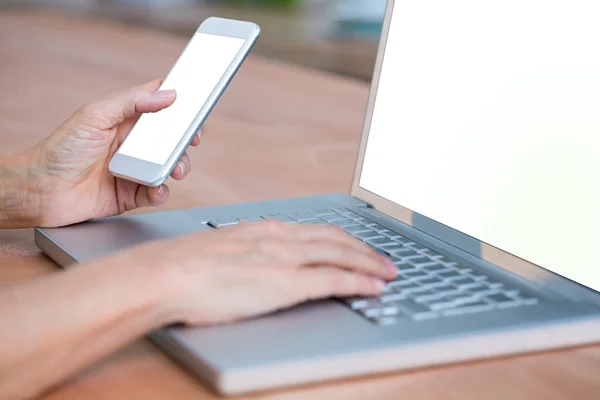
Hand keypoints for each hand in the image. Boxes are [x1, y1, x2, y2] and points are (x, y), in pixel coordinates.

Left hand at [28, 79, 201, 226]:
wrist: (40, 190)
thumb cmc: (60, 150)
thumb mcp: (95, 115)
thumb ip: (132, 101)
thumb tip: (167, 95)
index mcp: (124, 121)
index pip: (159, 108)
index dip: (179, 107)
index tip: (195, 108)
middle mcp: (132, 145)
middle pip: (171, 139)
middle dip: (185, 141)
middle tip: (191, 141)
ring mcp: (134, 170)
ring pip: (169, 166)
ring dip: (178, 166)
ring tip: (174, 169)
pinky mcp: (132, 194)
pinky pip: (157, 192)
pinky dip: (162, 191)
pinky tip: (156, 187)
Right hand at [133, 221, 397, 325]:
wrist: (168, 273)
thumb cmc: (183, 266)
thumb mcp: (221, 251)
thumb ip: (243, 254)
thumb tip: (249, 264)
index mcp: (265, 230)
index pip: (316, 230)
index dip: (342, 239)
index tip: (355, 244)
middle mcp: (281, 239)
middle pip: (336, 239)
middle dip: (364, 249)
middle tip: (384, 259)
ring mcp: (286, 259)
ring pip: (342, 255)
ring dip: (370, 263)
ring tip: (389, 272)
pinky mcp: (288, 283)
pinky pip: (335, 280)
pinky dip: (360, 282)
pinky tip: (375, 287)